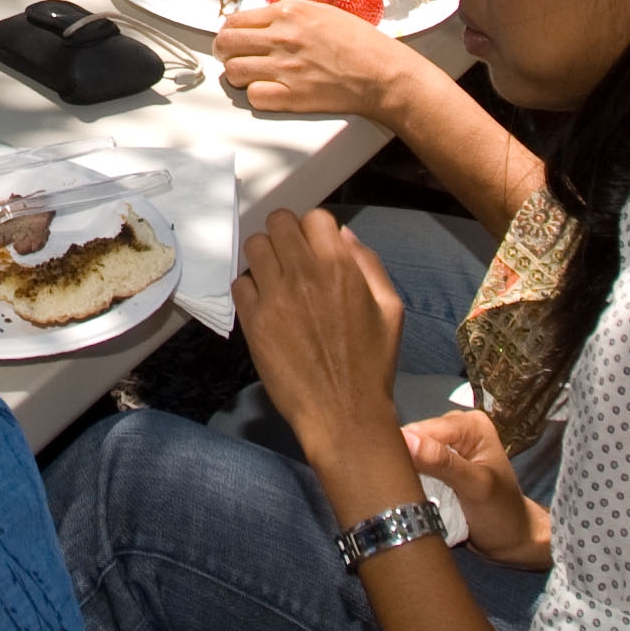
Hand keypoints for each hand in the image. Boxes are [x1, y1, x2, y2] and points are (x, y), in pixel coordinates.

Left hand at [215, 0, 447, 126]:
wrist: (383, 73)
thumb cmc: (361, 43)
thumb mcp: (323, 12)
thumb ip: (290, 14)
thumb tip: (265, 18)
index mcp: (288, 13)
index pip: (235, 21)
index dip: (230, 32)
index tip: (235, 40)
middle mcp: (282, 37)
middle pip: (226, 45)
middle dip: (226, 52)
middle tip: (235, 58)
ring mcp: (285, 68)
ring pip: (234, 72)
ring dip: (239, 76)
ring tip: (252, 76)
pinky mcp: (292, 97)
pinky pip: (254, 97)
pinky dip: (257, 96)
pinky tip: (269, 91)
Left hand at [236, 209, 410, 483]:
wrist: (343, 413)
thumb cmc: (372, 363)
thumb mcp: (390, 309)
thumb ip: (368, 264)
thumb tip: (342, 235)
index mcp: (340, 267)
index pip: (314, 217)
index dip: (315, 230)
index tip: (315, 247)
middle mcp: (304, 274)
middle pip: (278, 222)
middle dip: (286, 235)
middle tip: (291, 258)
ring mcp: (274, 296)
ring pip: (255, 246)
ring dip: (266, 257)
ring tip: (276, 278)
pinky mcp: (254, 320)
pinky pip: (239, 282)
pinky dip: (251, 287)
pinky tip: (265, 304)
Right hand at [400, 404, 550, 567]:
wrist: (512, 540)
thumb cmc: (502, 514)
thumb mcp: (476, 487)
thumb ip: (443, 463)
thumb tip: (405, 439)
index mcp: (470, 424)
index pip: (423, 429)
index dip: (404, 449)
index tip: (391, 476)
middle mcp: (456, 429)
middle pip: (413, 439)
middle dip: (403, 461)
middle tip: (394, 488)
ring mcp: (447, 447)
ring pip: (409, 454)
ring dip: (404, 472)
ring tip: (398, 492)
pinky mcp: (438, 465)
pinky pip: (413, 467)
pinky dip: (409, 480)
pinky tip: (405, 491)